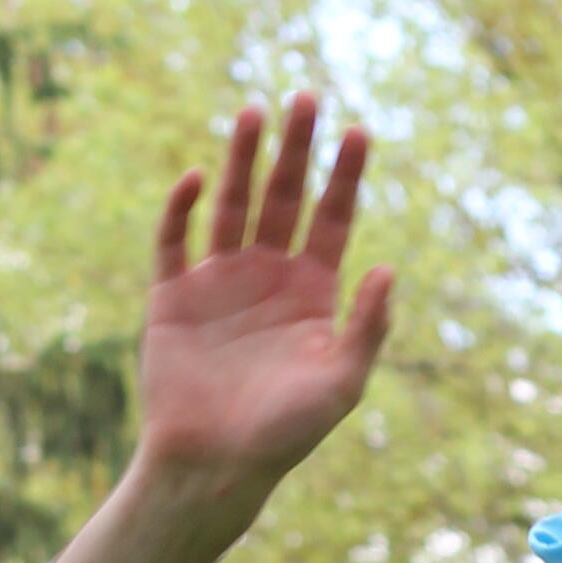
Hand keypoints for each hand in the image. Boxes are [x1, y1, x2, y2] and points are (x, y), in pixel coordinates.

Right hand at [136, 93, 392, 494]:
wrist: (214, 465)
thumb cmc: (283, 433)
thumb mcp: (341, 383)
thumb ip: (367, 327)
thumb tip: (387, 270)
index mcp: (310, 293)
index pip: (332, 218)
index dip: (345, 175)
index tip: (358, 131)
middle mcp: (267, 277)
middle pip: (284, 196)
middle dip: (296, 149)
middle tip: (306, 97)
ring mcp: (219, 282)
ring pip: (231, 205)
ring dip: (242, 159)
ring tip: (253, 112)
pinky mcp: (173, 296)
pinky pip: (174, 239)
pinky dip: (182, 207)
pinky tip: (198, 178)